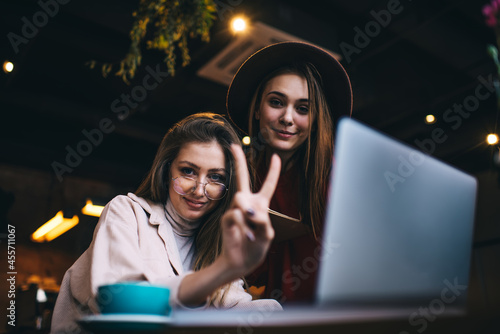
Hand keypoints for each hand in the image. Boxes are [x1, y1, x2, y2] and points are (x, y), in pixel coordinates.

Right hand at [220, 144, 280, 277]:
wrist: (242, 262)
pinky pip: (236, 214)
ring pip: (241, 198)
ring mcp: (235, 209)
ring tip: (252, 231)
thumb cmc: (256, 247)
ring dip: (250, 215)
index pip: (267, 185)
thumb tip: (247, 211)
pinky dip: (244, 227)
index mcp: (260, 204)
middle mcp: (247, 203)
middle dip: (238, 160)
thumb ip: (261, 220)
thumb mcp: (266, 233)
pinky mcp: (227, 218)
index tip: (276, 156)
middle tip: (233, 146)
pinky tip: (246, 237)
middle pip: (242, 177)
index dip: (273, 171)